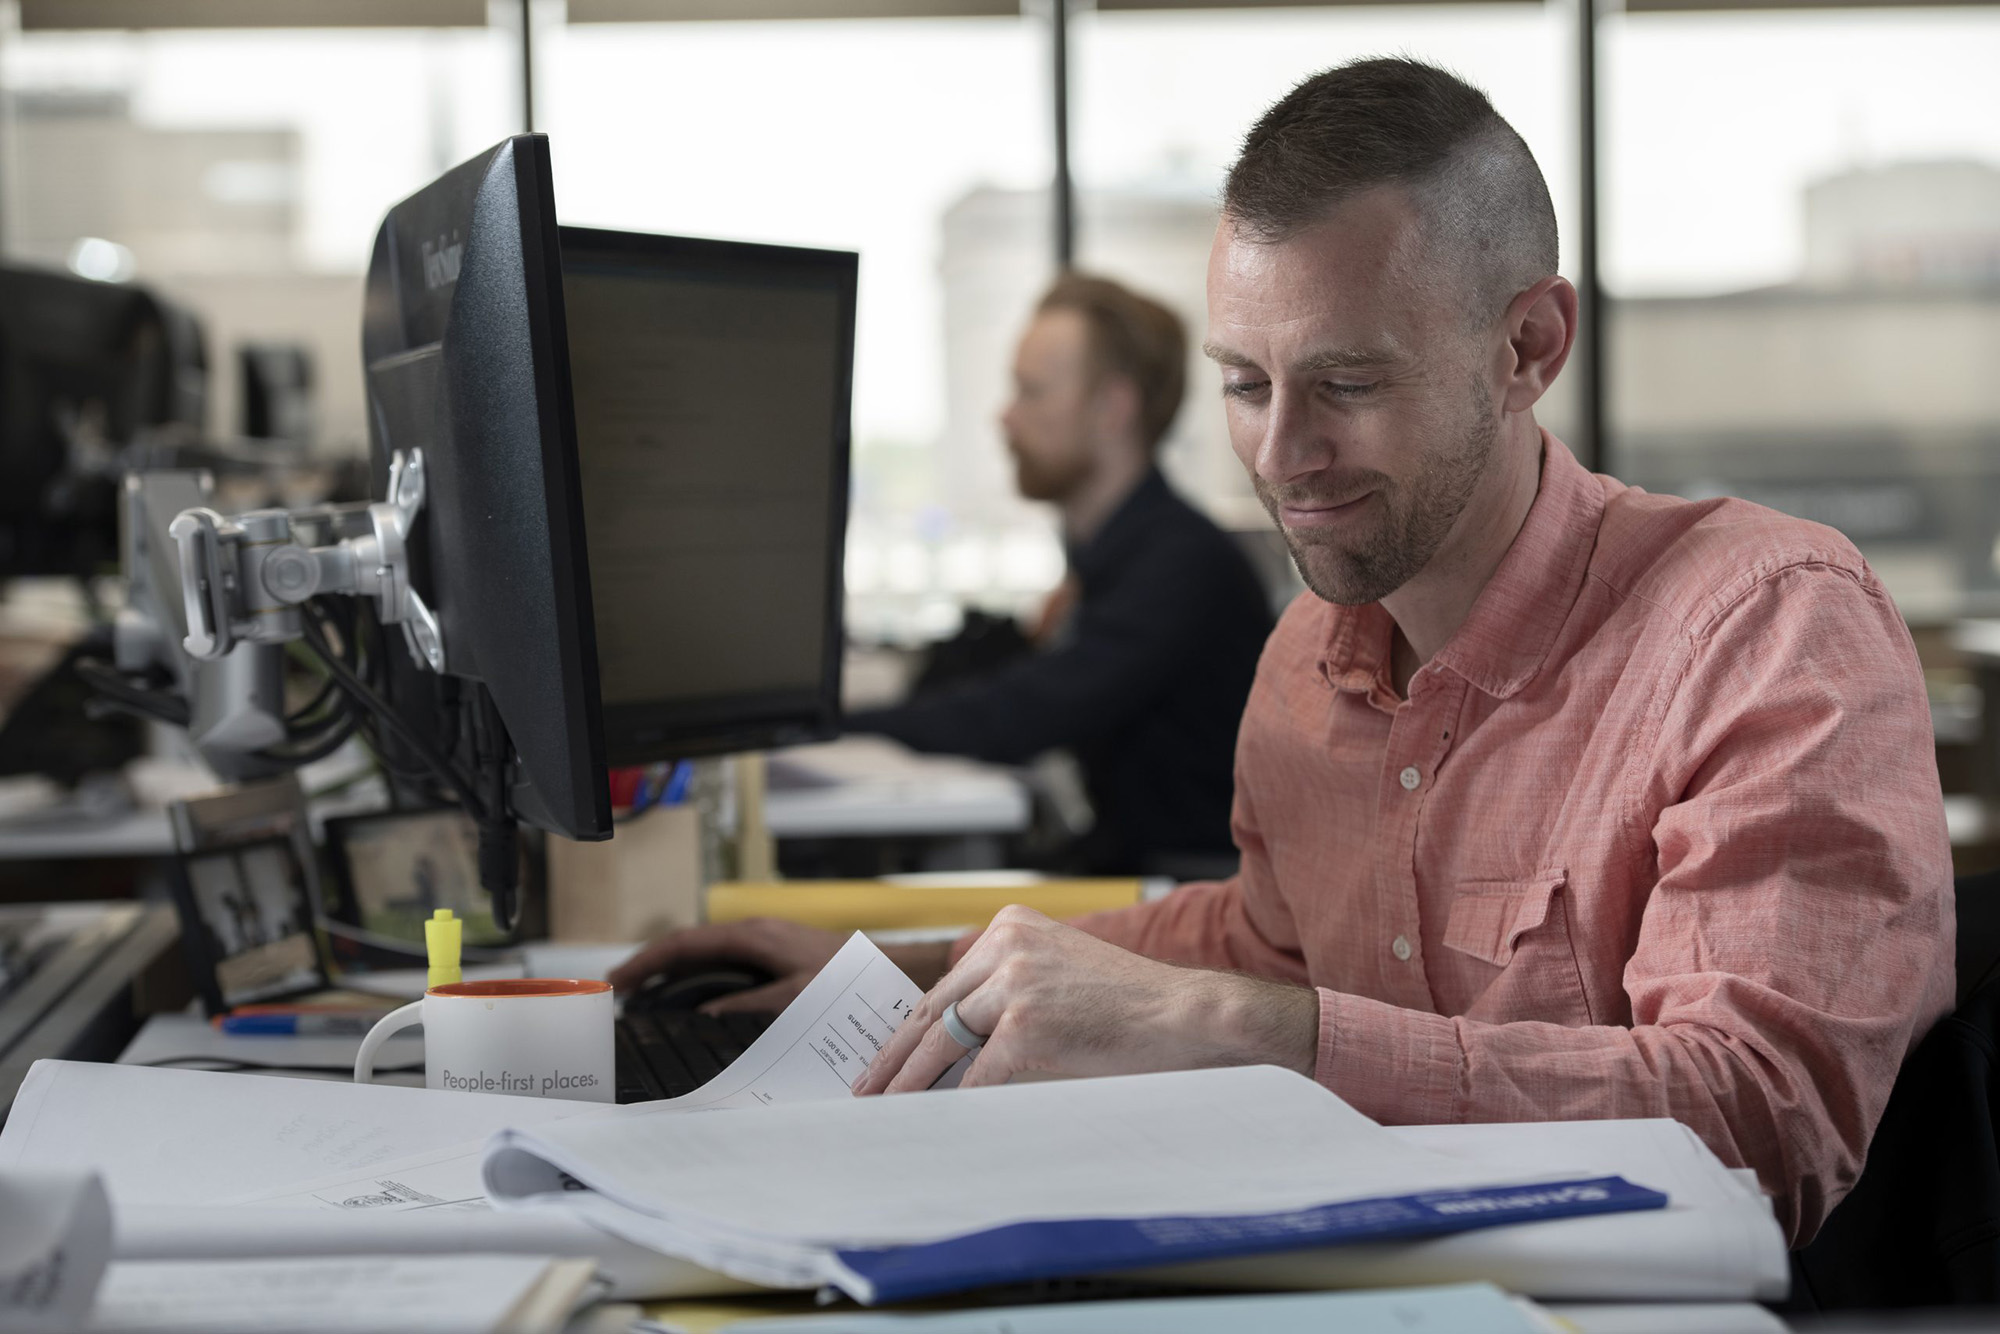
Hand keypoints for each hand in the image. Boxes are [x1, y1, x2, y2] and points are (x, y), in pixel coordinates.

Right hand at [607, 918, 843, 1014]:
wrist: (892, 969)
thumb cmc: (849, 980)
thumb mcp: (794, 999)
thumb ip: (746, 1007)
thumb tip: (703, 1016)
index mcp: (752, 936)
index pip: (685, 943)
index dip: (648, 960)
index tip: (619, 978)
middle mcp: (754, 933)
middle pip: (690, 944)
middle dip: (653, 964)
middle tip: (620, 988)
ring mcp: (765, 941)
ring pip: (706, 952)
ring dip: (675, 970)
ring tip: (645, 993)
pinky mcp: (776, 953)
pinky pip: (725, 961)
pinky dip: (700, 975)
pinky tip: (692, 995)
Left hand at [851, 905, 1318, 1093]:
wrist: (1187, 1014)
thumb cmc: (1132, 1003)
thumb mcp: (1060, 969)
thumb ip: (1009, 984)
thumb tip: (954, 1036)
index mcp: (1009, 927)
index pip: (947, 985)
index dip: (912, 1026)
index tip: (886, 1054)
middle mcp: (1005, 946)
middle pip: (934, 1010)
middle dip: (896, 1055)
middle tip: (866, 1086)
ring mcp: (1014, 985)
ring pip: (943, 1043)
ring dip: (909, 1081)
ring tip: (886, 1107)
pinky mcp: (1026, 1027)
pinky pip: (977, 1076)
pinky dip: (957, 1103)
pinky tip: (941, 1122)